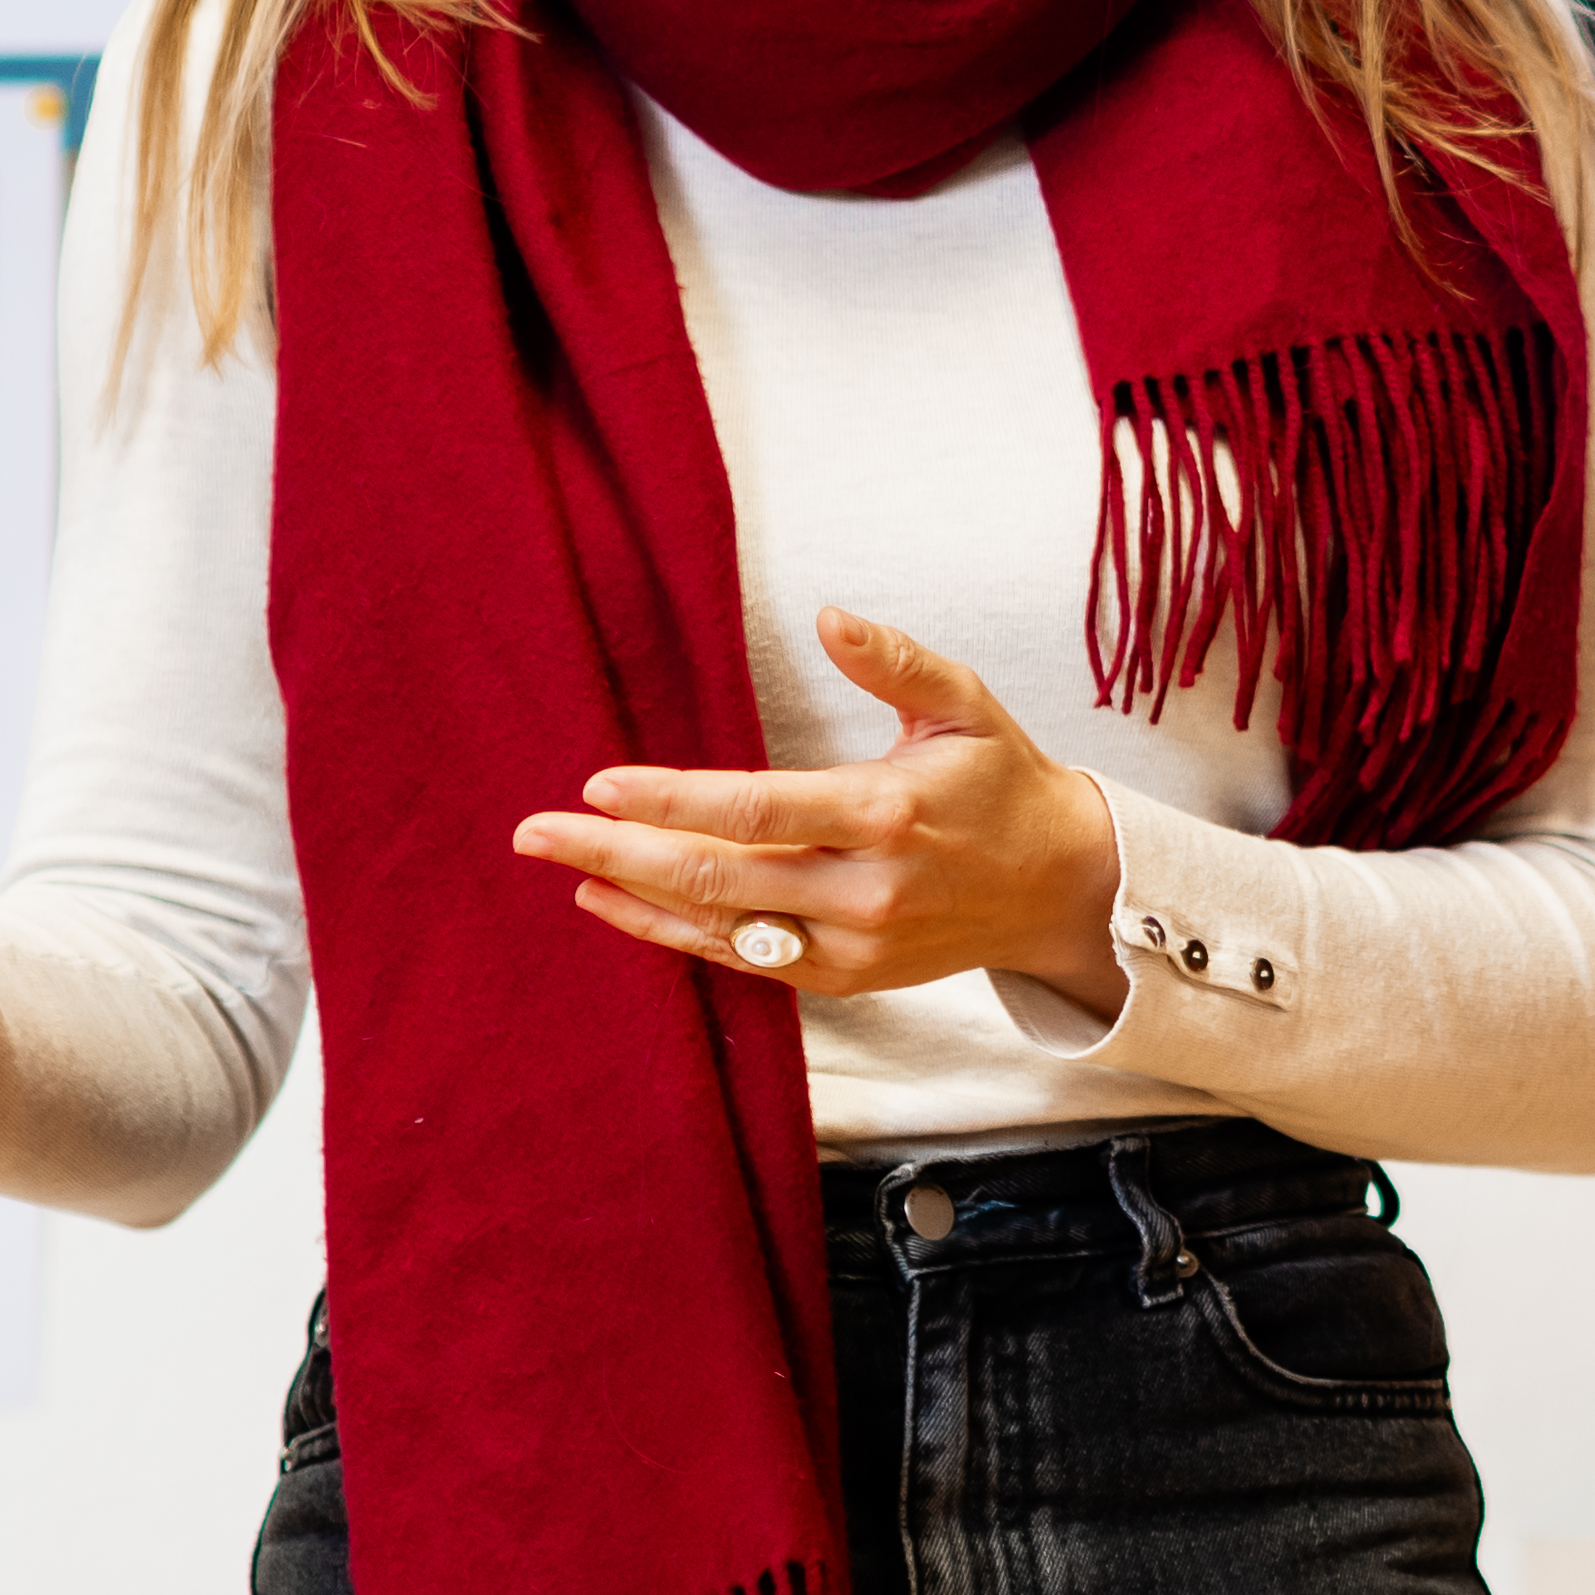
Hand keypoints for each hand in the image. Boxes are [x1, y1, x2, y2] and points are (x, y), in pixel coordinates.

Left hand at [516, 610, 1129, 1016]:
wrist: (1059, 887)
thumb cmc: (1003, 781)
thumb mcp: (965, 703)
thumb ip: (894, 661)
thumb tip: (829, 616)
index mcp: (888, 814)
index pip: (757, 810)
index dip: (672, 800)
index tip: (599, 783)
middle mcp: (865, 890)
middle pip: (718, 878)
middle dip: (617, 855)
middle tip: (535, 832)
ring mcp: (853, 945)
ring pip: (721, 928)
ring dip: (631, 899)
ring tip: (558, 868)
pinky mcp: (845, 978)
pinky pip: (743, 960)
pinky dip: (673, 936)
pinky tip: (616, 906)